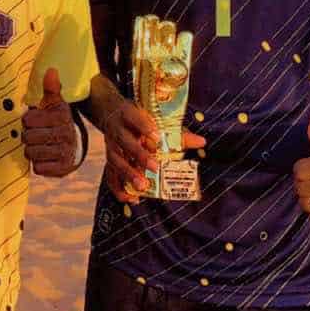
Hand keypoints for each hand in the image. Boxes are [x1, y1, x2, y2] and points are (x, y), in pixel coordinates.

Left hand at [22, 69, 78, 176]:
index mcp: (62, 116)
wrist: (76, 146)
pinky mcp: (62, 169)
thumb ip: (51, 88)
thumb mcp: (55, 104)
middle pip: (28, 137)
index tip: (34, 120)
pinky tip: (45, 157)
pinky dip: (38, 164)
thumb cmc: (58, 122)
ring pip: (31, 153)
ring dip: (32, 150)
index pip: (28, 119)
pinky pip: (38, 168)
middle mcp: (65, 134)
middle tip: (36, 134)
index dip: (28, 120)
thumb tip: (51, 70)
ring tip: (40, 145)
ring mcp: (65, 152)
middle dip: (28, 136)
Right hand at [96, 80, 204, 203]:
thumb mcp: (153, 119)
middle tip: (154, 167)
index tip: (156, 137)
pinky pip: (110, 175)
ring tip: (142, 187)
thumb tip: (201, 142)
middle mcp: (117, 130)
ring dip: (128, 174)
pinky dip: (118, 188)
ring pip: (115, 160)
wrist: (109, 112)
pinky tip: (130, 198)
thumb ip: (176, 133)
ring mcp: (110, 146)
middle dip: (139, 155)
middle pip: (125, 142)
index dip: (144, 127)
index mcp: (128, 115)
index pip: (135, 119)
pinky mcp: (108, 159)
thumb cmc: (138, 119)